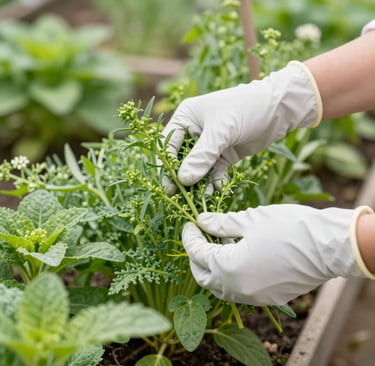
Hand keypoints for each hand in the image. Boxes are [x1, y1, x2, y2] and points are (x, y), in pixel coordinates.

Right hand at [161, 61, 321, 194]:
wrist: (278, 109)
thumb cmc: (245, 109)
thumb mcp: (221, 131)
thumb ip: (201, 156)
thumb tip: (183, 180)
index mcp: (186, 117)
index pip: (168, 144)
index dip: (166, 165)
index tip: (168, 186)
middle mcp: (194, 131)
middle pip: (181, 160)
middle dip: (183, 178)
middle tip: (182, 199)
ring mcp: (210, 145)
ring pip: (198, 169)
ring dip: (200, 183)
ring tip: (204, 197)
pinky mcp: (224, 154)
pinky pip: (214, 172)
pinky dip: (215, 181)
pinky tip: (219, 189)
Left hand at [182, 204, 372, 305]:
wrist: (329, 246)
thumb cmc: (289, 227)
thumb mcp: (249, 220)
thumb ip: (220, 223)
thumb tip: (201, 221)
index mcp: (230, 268)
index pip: (197, 253)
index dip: (189, 237)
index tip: (189, 224)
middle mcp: (239, 289)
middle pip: (203, 277)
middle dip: (195, 257)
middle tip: (197, 238)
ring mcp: (254, 297)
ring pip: (220, 287)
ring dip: (211, 269)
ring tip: (215, 246)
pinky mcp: (267, 298)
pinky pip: (238, 291)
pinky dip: (229, 277)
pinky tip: (234, 258)